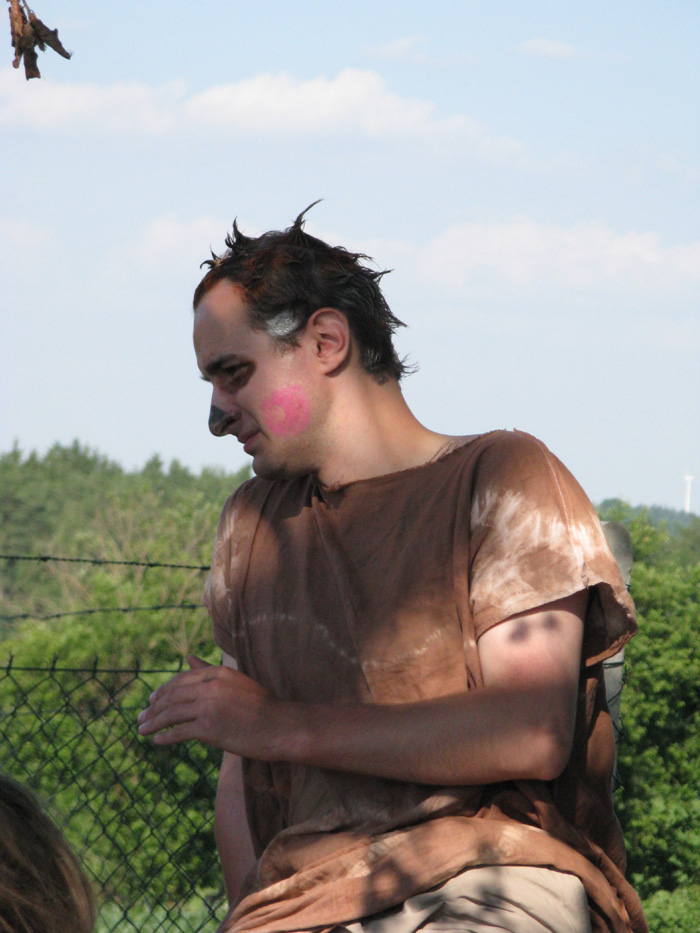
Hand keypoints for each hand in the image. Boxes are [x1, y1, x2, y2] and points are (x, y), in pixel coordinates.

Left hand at [137, 655, 277, 755]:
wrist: (279, 727)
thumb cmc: (261, 705)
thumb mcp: (235, 681)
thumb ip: (209, 670)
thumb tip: (189, 657)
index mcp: (218, 673)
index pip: (182, 679)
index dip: (164, 690)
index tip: (152, 700)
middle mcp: (211, 687)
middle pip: (173, 696)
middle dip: (154, 707)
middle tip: (141, 717)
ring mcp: (209, 708)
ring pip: (172, 713)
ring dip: (153, 722)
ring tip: (142, 729)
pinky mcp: (208, 729)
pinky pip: (179, 732)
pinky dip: (165, 736)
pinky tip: (156, 741)